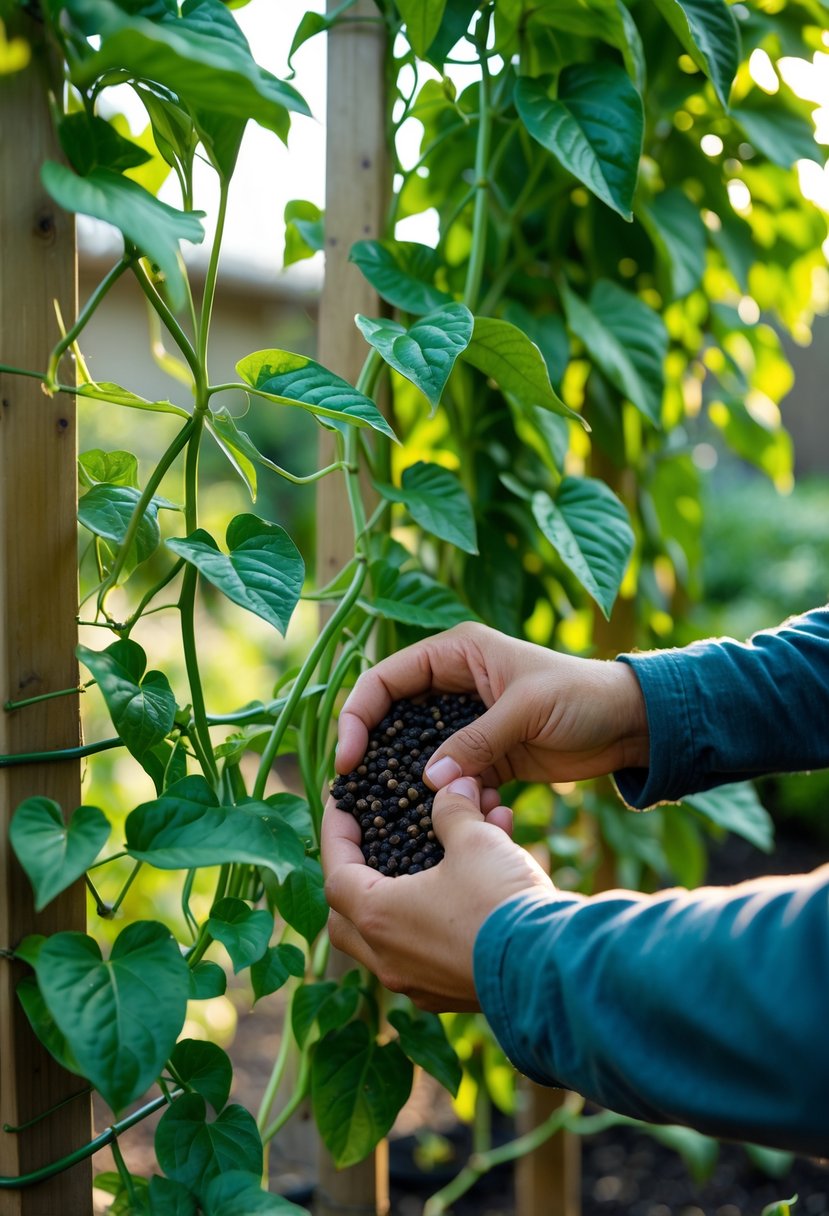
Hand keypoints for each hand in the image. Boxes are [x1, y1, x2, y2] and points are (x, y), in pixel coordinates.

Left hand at [322, 777, 554, 1010]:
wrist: (552, 966)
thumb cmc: (500, 900)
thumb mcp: (474, 840)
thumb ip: (453, 811)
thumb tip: (453, 787)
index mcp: (379, 918)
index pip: (335, 871)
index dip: (337, 832)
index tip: (343, 805)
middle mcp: (388, 959)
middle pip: (348, 915)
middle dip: (356, 876)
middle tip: (371, 844)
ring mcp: (417, 983)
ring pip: (389, 936)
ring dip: (402, 896)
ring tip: (431, 860)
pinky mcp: (449, 994)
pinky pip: (427, 951)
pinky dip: (435, 918)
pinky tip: (467, 890)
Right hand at [337, 621, 648, 789]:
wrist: (629, 725)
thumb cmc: (582, 696)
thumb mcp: (527, 709)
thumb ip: (477, 741)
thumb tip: (426, 779)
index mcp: (455, 654)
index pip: (385, 680)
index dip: (358, 716)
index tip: (348, 760)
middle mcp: (452, 686)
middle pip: (390, 718)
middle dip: (374, 755)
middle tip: (354, 795)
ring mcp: (466, 724)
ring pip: (415, 754)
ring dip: (410, 782)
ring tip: (396, 815)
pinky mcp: (484, 757)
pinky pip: (448, 779)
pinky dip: (446, 798)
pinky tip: (452, 816)